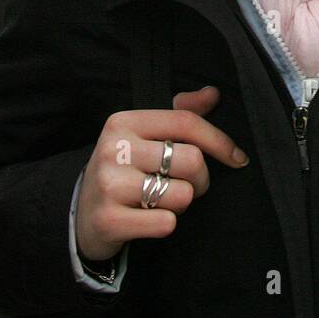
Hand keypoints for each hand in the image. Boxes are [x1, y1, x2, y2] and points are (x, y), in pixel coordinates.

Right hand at [74, 86, 248, 262]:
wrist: (81, 215)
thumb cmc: (122, 171)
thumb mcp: (142, 137)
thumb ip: (178, 114)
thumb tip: (213, 93)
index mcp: (124, 122)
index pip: (186, 122)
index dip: (220, 141)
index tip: (238, 158)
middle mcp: (114, 148)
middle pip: (192, 160)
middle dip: (200, 180)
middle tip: (185, 186)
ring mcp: (109, 184)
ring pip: (183, 194)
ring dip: (181, 204)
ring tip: (161, 202)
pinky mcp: (109, 219)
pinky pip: (166, 223)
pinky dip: (166, 224)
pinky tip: (147, 219)